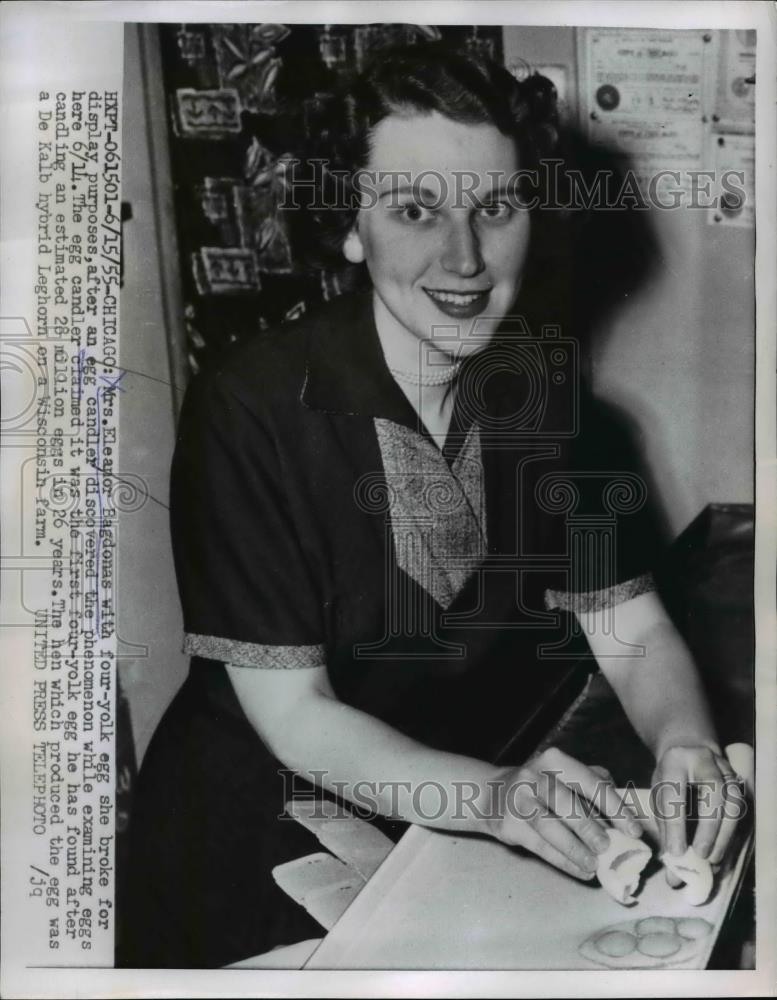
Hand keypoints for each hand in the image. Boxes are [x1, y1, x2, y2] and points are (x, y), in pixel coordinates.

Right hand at [487, 747, 643, 880]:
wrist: (491, 794)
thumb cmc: (541, 787)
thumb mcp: (563, 777)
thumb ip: (592, 789)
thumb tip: (627, 819)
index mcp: (555, 761)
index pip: (589, 781)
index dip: (614, 807)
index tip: (633, 830)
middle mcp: (534, 776)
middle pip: (564, 801)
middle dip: (589, 826)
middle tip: (609, 847)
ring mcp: (519, 799)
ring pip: (549, 825)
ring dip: (574, 848)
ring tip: (594, 865)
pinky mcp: (509, 824)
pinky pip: (539, 845)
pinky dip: (562, 860)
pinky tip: (580, 871)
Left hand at [651, 743, 745, 882]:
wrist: (690, 749)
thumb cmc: (670, 777)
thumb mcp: (658, 793)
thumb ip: (664, 827)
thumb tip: (672, 868)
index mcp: (676, 760)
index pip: (675, 792)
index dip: (676, 824)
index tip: (675, 852)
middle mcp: (705, 760)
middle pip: (714, 793)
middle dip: (709, 828)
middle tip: (701, 856)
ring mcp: (727, 771)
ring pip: (735, 803)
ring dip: (725, 835)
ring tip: (713, 860)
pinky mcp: (740, 784)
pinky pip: (743, 812)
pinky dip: (733, 837)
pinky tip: (723, 854)